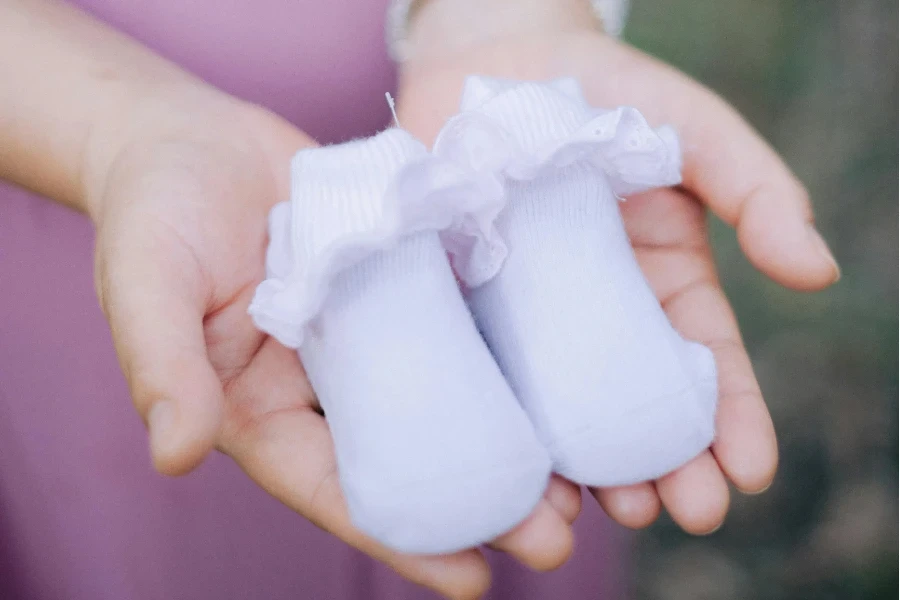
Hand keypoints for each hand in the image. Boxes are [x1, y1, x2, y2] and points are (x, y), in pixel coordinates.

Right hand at [85, 86, 579, 599]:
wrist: (191, 136)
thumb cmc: (153, 209)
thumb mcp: (146, 282)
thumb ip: (161, 364)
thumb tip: (175, 456)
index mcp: (262, 407)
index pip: (335, 487)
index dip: (401, 537)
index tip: (474, 582)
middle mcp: (326, 382)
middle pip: (408, 453)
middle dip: (478, 504)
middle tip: (556, 540)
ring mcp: (370, 330)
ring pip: (447, 397)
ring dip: (508, 440)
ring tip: (581, 482)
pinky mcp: (400, 278)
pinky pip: (456, 320)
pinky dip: (505, 352)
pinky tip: (564, 375)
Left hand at [396, 30, 839, 533]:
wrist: (496, 58)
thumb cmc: (605, 89)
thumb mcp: (695, 131)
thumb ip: (760, 191)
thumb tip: (818, 271)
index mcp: (661, 284)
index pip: (708, 367)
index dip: (733, 423)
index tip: (747, 475)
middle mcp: (596, 315)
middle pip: (636, 409)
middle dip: (663, 468)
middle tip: (673, 513)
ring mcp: (528, 317)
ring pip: (562, 412)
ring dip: (586, 470)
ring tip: (599, 512)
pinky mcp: (464, 305)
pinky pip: (486, 376)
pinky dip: (505, 428)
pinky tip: (517, 471)